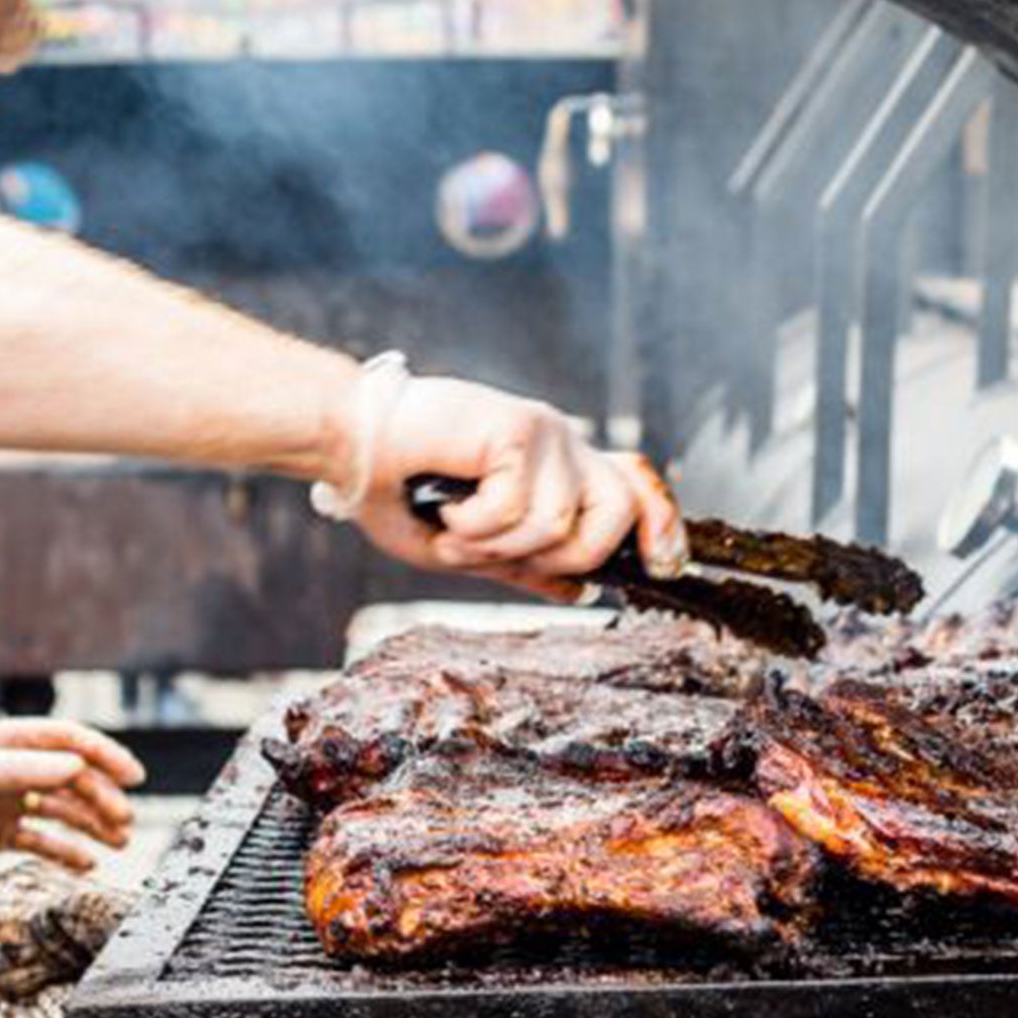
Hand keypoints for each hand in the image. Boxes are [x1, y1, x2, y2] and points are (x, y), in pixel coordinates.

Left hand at [0, 717, 145, 887]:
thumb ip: (30, 769)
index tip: (134, 777)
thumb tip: (80, 764)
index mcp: (9, 741)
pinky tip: (86, 863)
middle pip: (71, 779)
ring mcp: (6, 801)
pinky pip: (41, 840)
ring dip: (91, 824)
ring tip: (116, 843)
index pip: (70, 741)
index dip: (105, 755)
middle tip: (125, 822)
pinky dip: (65, 850)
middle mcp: (13, 768)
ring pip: (61, 811)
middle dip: (101, 798)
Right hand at [344, 375, 687, 600]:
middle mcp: (561, 444)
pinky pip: (518, 508)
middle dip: (569, 554)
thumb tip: (582, 590)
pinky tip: (447, 508)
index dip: (661, 524)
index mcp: (557, 467)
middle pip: (621, 510)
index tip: (666, 565)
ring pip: (562, 523)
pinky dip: (476, 526)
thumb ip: (524, 564)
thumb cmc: (399, 492)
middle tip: (502, 554)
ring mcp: (544, 432)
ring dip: (499, 547)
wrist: (351, 449)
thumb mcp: (468, 548)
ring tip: (457, 530)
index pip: (635, 487)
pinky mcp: (518, 427)